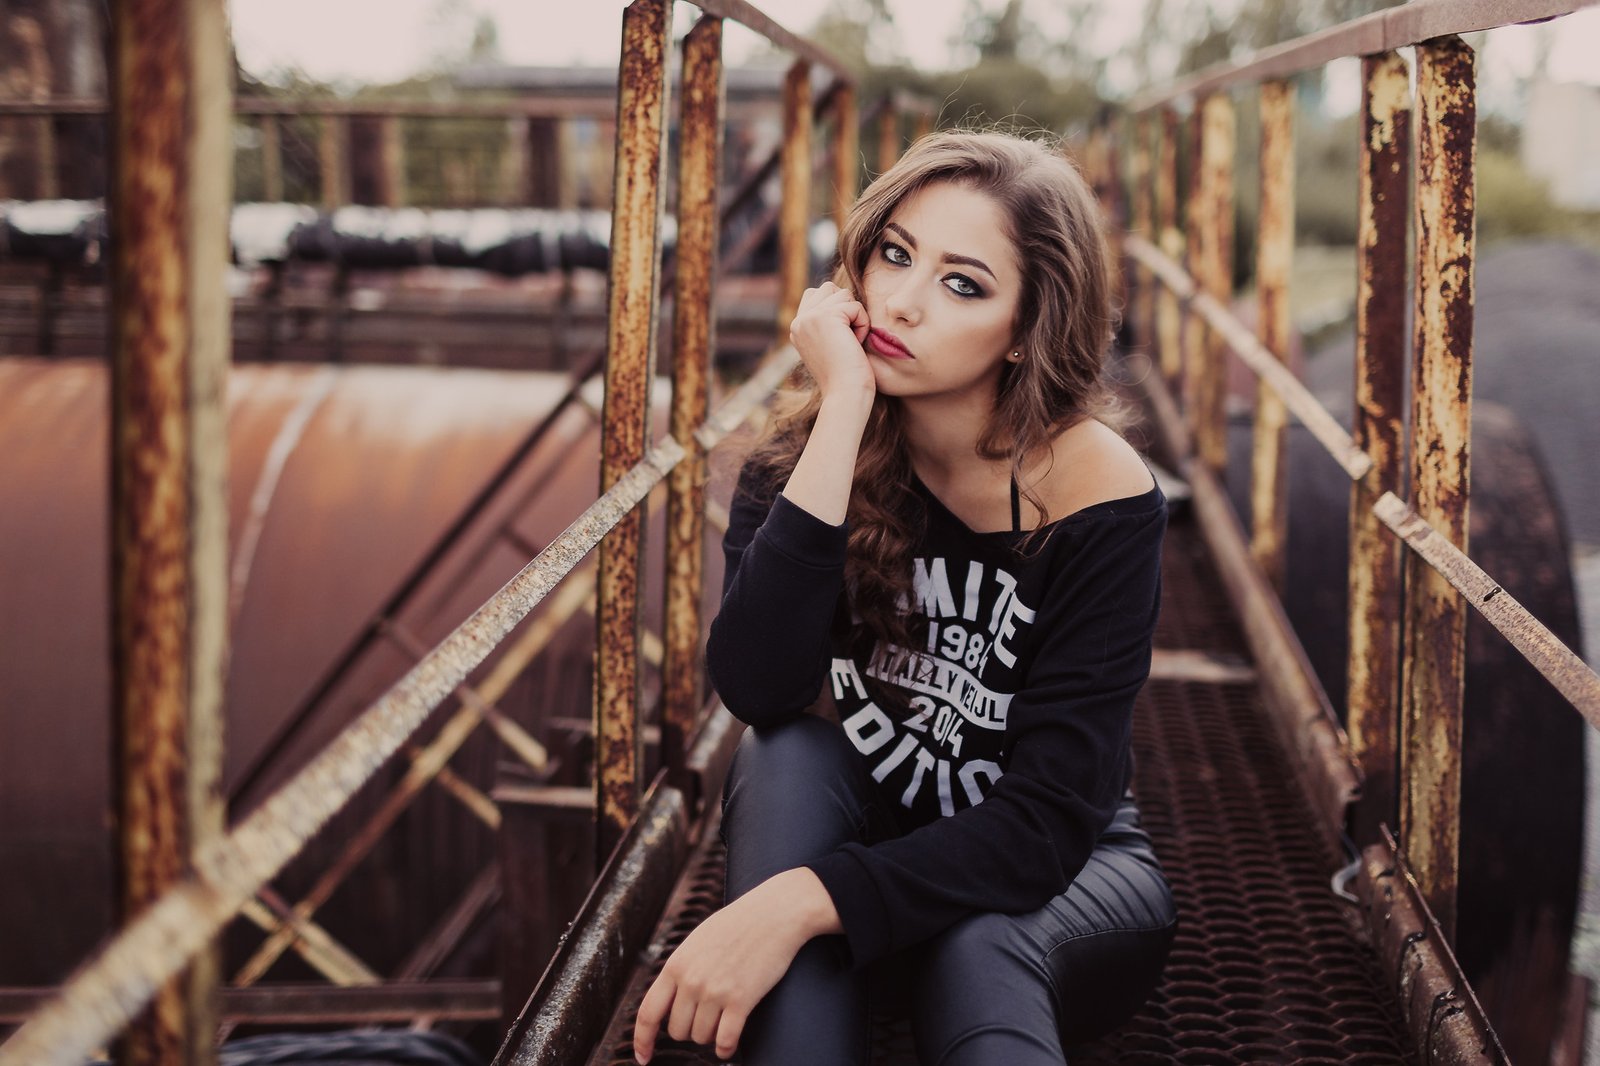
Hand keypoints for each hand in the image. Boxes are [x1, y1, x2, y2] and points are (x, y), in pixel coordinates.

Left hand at [632, 868, 838, 1063]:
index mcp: (675, 965)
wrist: (774, 913)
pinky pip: (725, 1041)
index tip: (643, 1058)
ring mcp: (716, 991)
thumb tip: (667, 1001)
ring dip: (710, 1036)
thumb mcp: (697, 941)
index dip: (642, 1040)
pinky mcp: (741, 1000)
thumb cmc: (737, 925)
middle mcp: (691, 981)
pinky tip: (729, 1045)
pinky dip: (725, 1048)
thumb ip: (680, 970)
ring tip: (722, 1018)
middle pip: (677, 1030)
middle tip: (706, 1016)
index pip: (648, 1013)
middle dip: (689, 1030)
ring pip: (700, 1037)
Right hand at [789, 281, 873, 401]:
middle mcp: (799, 321)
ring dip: (855, 316)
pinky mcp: (826, 317)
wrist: (845, 395)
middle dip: (846, 308)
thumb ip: (827, 324)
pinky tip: (855, 344)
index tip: (842, 338)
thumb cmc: (845, 377)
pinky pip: (855, 306)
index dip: (837, 308)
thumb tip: (841, 296)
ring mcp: (809, 318)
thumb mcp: (829, 346)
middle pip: (829, 288)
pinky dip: (863, 324)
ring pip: (843, 294)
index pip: (816, 295)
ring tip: (850, 342)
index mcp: (797, 328)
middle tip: (846, 339)